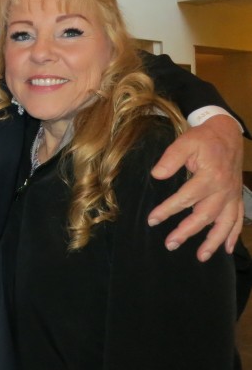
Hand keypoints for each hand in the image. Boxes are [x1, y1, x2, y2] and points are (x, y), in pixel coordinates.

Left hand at [148, 114, 242, 261]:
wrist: (227, 133)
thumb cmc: (202, 139)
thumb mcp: (184, 142)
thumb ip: (170, 159)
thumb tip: (156, 175)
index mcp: (209, 176)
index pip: (185, 198)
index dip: (168, 210)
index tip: (152, 220)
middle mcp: (223, 189)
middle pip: (204, 215)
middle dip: (187, 232)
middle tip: (170, 244)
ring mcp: (232, 195)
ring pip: (224, 223)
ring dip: (213, 241)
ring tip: (200, 256)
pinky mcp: (237, 197)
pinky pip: (237, 219)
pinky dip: (233, 235)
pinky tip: (226, 249)